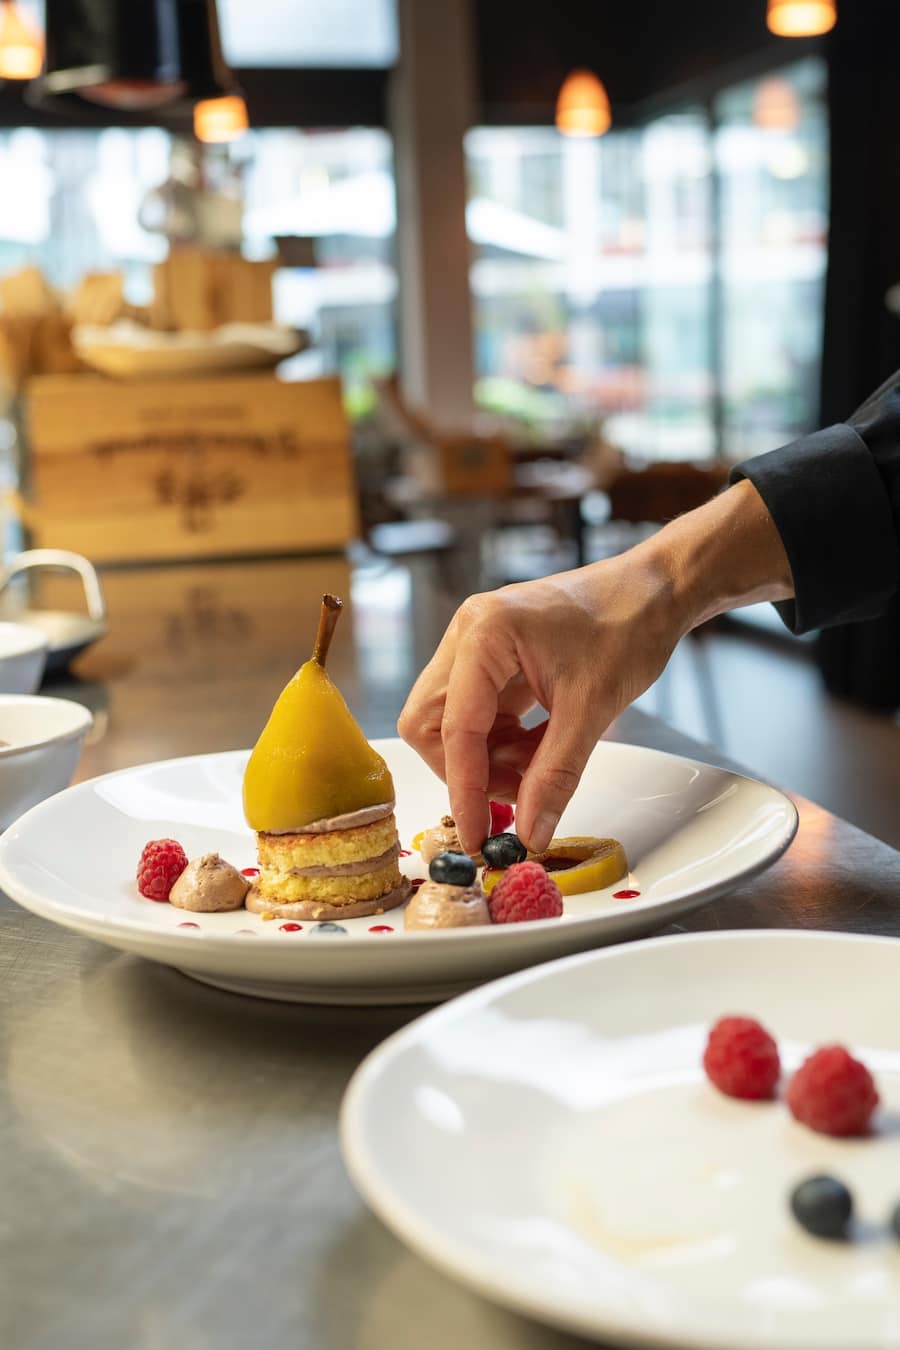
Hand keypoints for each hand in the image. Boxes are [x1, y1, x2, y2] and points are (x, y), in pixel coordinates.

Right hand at [398, 553, 684, 854]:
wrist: (655, 591)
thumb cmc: (628, 626)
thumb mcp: (592, 709)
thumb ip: (556, 775)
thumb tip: (531, 830)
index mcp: (484, 634)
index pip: (455, 727)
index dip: (464, 788)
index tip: (477, 835)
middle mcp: (468, 634)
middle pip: (433, 724)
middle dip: (469, 770)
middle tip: (515, 796)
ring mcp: (477, 645)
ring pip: (453, 723)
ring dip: (489, 759)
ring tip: (540, 768)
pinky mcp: (493, 659)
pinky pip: (480, 715)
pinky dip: (504, 744)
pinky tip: (541, 749)